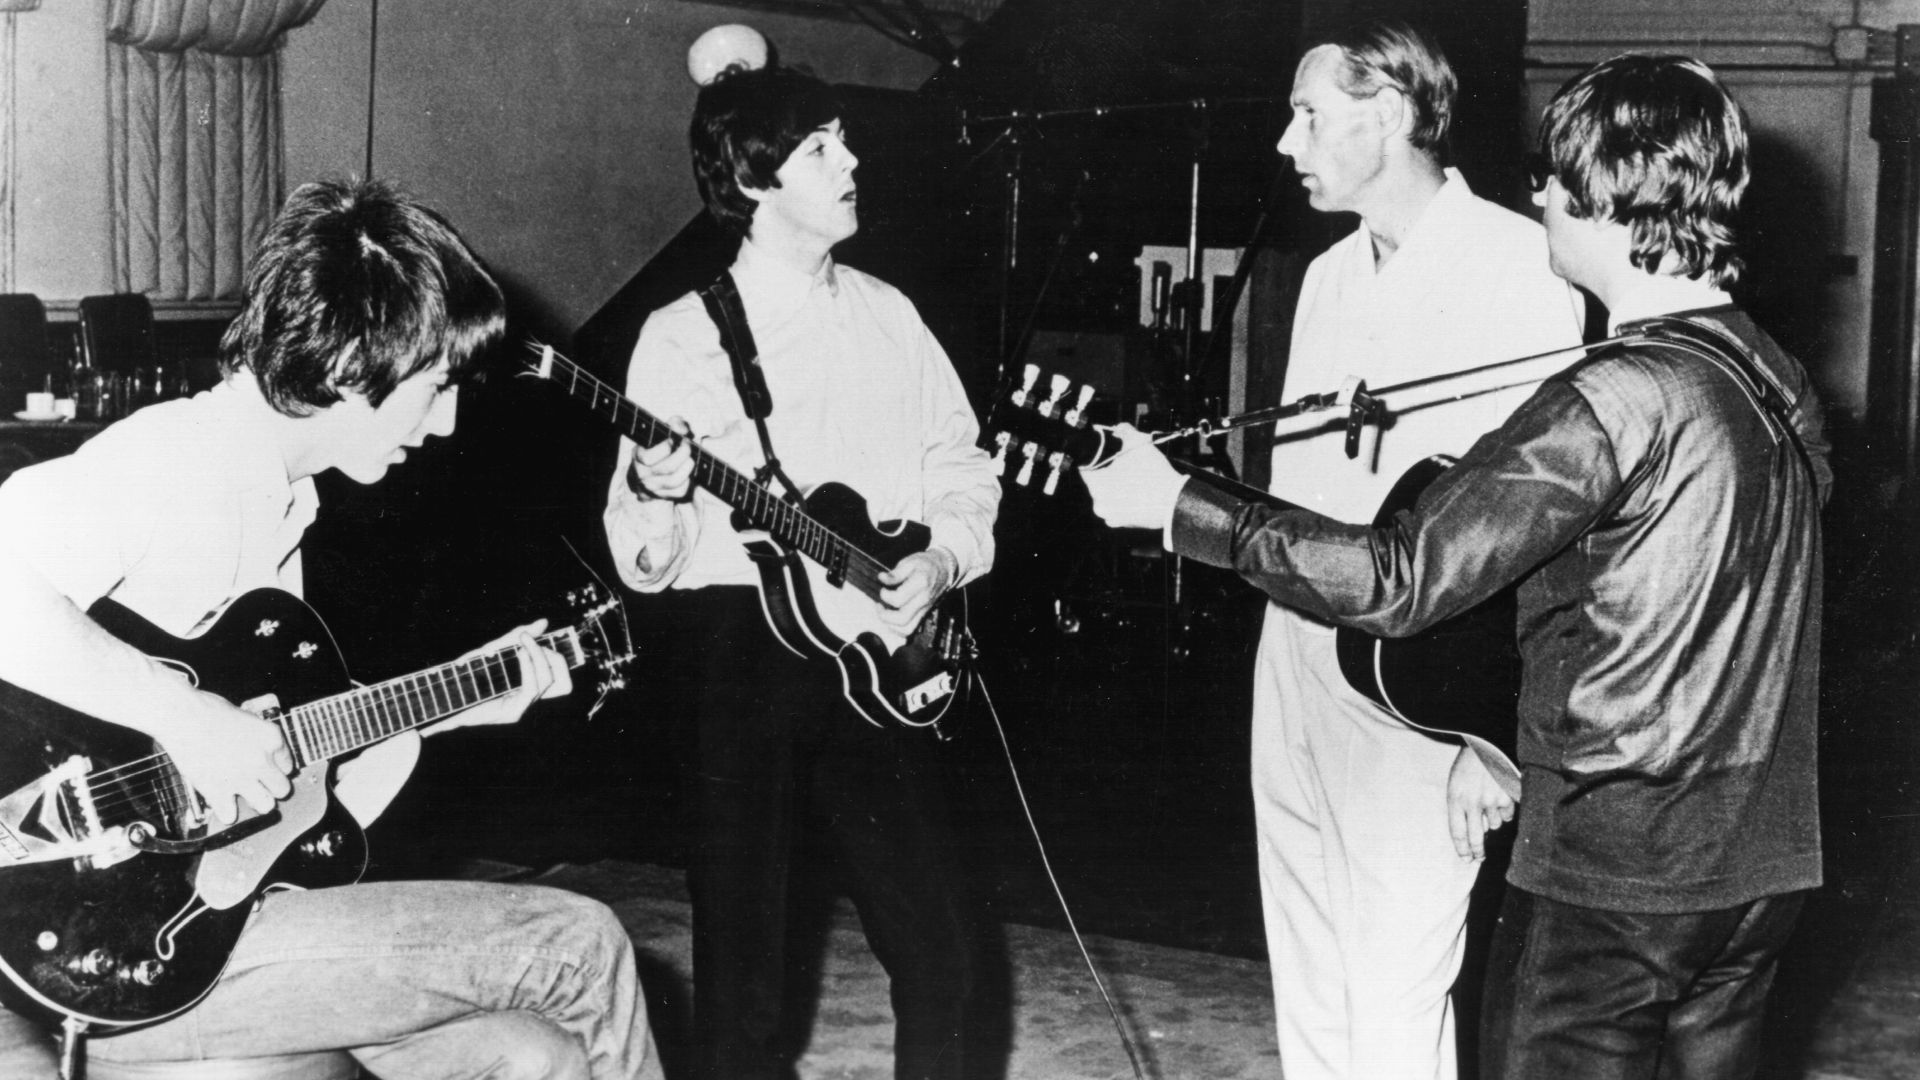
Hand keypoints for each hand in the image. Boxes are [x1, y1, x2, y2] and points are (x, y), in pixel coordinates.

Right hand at [158, 691, 292, 825]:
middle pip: (282, 789)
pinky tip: (220, 801)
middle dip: (270, 787)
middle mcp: (262, 760)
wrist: (179, 715)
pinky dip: (224, 811)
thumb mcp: (245, 717)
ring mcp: (241, 778)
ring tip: (243, 794)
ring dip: (255, 801)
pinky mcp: (217, 791)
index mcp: (272, 738)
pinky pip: (230, 815)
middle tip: (257, 782)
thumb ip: (256, 738)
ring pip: (266, 805)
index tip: (263, 764)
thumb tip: (256, 751)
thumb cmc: (207, 709)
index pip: (288, 765)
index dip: (274, 765)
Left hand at [424, 620, 573, 735]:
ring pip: (546, 680)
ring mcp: (523, 708)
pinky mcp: (513, 713)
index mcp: (526, 688)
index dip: (559, 659)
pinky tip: (519, 654)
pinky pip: (531, 689)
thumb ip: (517, 636)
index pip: (561, 678)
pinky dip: (528, 668)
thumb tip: (544, 621)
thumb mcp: (494, 650)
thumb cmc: (467, 675)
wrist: (444, 699)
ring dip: (537, 656)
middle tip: (527, 638)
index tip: (544, 640)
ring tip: (522, 643)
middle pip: (558, 677)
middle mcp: (529, 700)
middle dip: (548, 653)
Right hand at [628, 418, 694, 500]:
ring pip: (674, 481)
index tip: (673, 439)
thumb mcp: (660, 434)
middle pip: (667, 468)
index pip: (649, 458)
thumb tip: (681, 428)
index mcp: (638, 458)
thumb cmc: (656, 449)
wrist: (644, 476)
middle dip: (682, 453)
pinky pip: (680, 490)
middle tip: (687, 445)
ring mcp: (653, 487)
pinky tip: (686, 471)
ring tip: (690, 458)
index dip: (665, 447)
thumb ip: (673, 425)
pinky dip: (688, 480)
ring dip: (687, 467)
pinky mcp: (664, 496)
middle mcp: (643, 475)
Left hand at [879, 548, 957, 634]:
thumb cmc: (926, 564)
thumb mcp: (910, 562)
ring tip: (883, 613)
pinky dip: (898, 629)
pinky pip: (910, 630)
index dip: (885, 595)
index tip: (882, 589)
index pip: (898, 599)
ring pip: (907, 629)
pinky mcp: (924, 615)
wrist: (944, 569)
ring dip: (890, 625)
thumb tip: (882, 578)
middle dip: (884, 615)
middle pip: (902, 618)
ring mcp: (925, 610)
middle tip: (879, 605)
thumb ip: (895, 573)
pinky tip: (891, 619)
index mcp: (921, 584)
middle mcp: (924, 600)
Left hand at [1078, 423, 1187, 530]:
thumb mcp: (1139, 442)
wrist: (1173, 501)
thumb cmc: (1153, 473)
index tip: (1109, 455)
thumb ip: (1125, 430)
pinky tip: (1135, 494)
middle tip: (1125, 466)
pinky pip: (1116, 508)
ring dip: (1115, 488)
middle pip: (1098, 481)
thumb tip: (1119, 427)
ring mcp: (1109, 515)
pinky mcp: (1121, 523)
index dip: (1098, 458)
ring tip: (1133, 479)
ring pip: (1107, 495)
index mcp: (1096, 484)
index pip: (1087, 467)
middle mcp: (1098, 502)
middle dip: (1109, 472)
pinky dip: (1122, 501)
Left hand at [1446, 745, 1517, 860]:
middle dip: (1477, 852)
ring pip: (1494, 825)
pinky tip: (1499, 795)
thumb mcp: (1456, 785)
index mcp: (1455, 799)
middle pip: (1476, 838)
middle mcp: (1472, 803)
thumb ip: (1462, 808)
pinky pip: (1507, 815)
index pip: (1458, 832)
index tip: (1466, 859)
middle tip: (1479, 858)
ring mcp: (1491, 801)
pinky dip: (1504, 810)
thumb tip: (1479, 832)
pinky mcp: (1508, 796)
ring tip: (1488, 801)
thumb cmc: (1468, 766)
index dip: (1462, 849)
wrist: (1487, 743)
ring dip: (1492, 820)